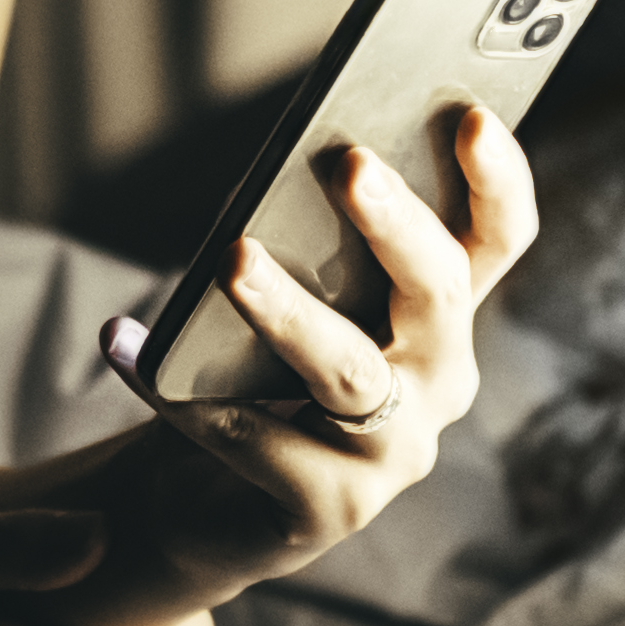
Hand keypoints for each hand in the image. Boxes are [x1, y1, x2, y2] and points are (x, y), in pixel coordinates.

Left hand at [88, 101, 538, 596]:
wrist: (200, 496)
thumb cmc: (251, 365)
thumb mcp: (289, 290)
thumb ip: (306, 238)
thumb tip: (290, 160)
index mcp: (440, 315)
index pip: (495, 240)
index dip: (497, 182)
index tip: (474, 116)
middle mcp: (438, 382)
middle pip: (439, 294)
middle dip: (397, 224)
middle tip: (348, 163)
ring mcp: (393, 453)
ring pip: (350, 369)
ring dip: (289, 310)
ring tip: (232, 259)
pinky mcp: (332, 509)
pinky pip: (257, 439)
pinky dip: (188, 394)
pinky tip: (127, 347)